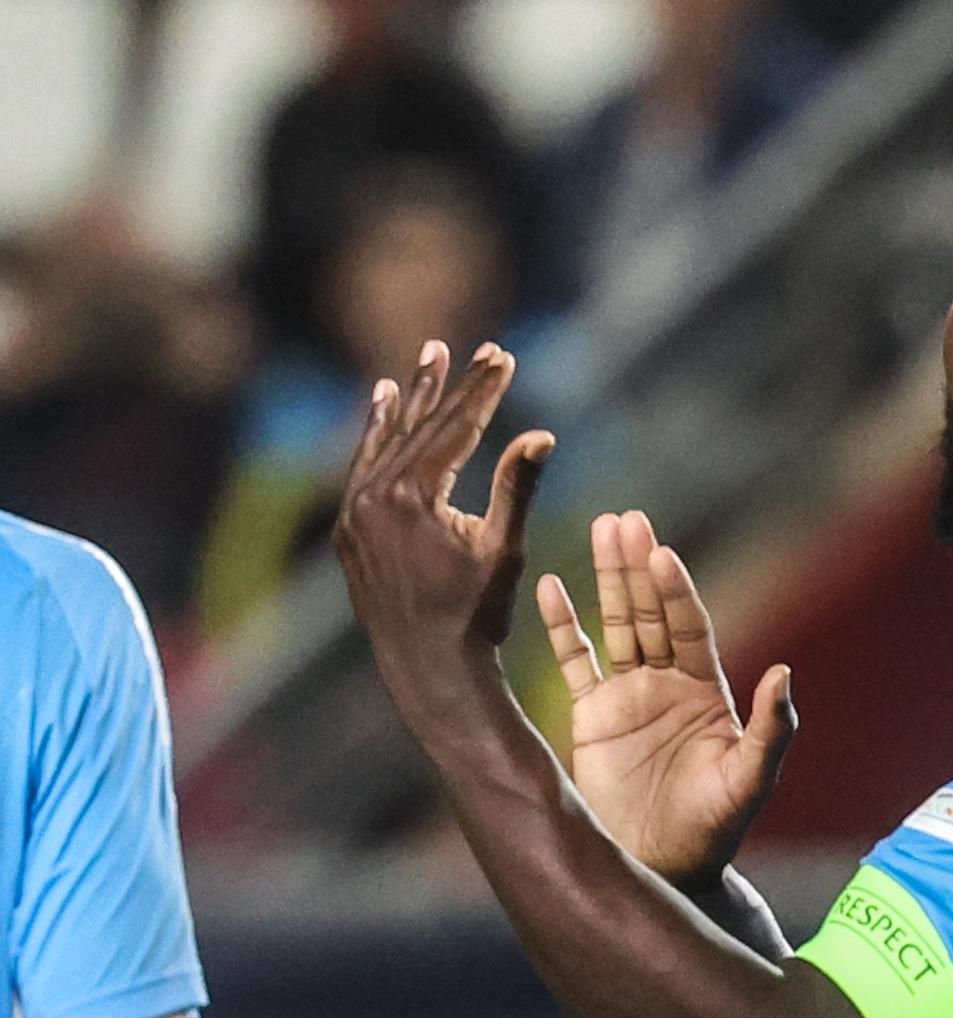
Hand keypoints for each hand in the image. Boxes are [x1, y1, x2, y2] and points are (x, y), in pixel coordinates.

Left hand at [333, 340, 552, 718]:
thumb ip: (515, 487)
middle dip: (449, 388)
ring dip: (408, 403)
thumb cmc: (475, 612)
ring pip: (385, 444)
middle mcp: (372, 497)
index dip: (482, 390)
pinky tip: (384, 408)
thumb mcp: (503, 549)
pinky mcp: (347, 529)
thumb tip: (539, 435)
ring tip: (423, 364)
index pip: (454, 428)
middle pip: (418, 428)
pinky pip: (363, 469)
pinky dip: (377, 438)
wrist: (427, 667)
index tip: (502, 356)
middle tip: (470, 350)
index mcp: (411, 496)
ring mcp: (353, 512)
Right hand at [535, 510, 796, 888]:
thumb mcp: (750, 780)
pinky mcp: (592, 716)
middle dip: (638, 567)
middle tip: (625, 520)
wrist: (662, 867)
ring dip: (607, 578)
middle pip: (651, 612)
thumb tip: (785, 672)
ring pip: (616, 624)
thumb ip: (771, 729)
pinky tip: (551, 586)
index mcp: (706, 691)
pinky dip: (562, 624)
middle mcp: (667, 683)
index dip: (675, 591)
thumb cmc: (714, 828)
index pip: (689, 627)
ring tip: (601, 528)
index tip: (661, 554)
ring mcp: (628, 696)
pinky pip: (575, 660)